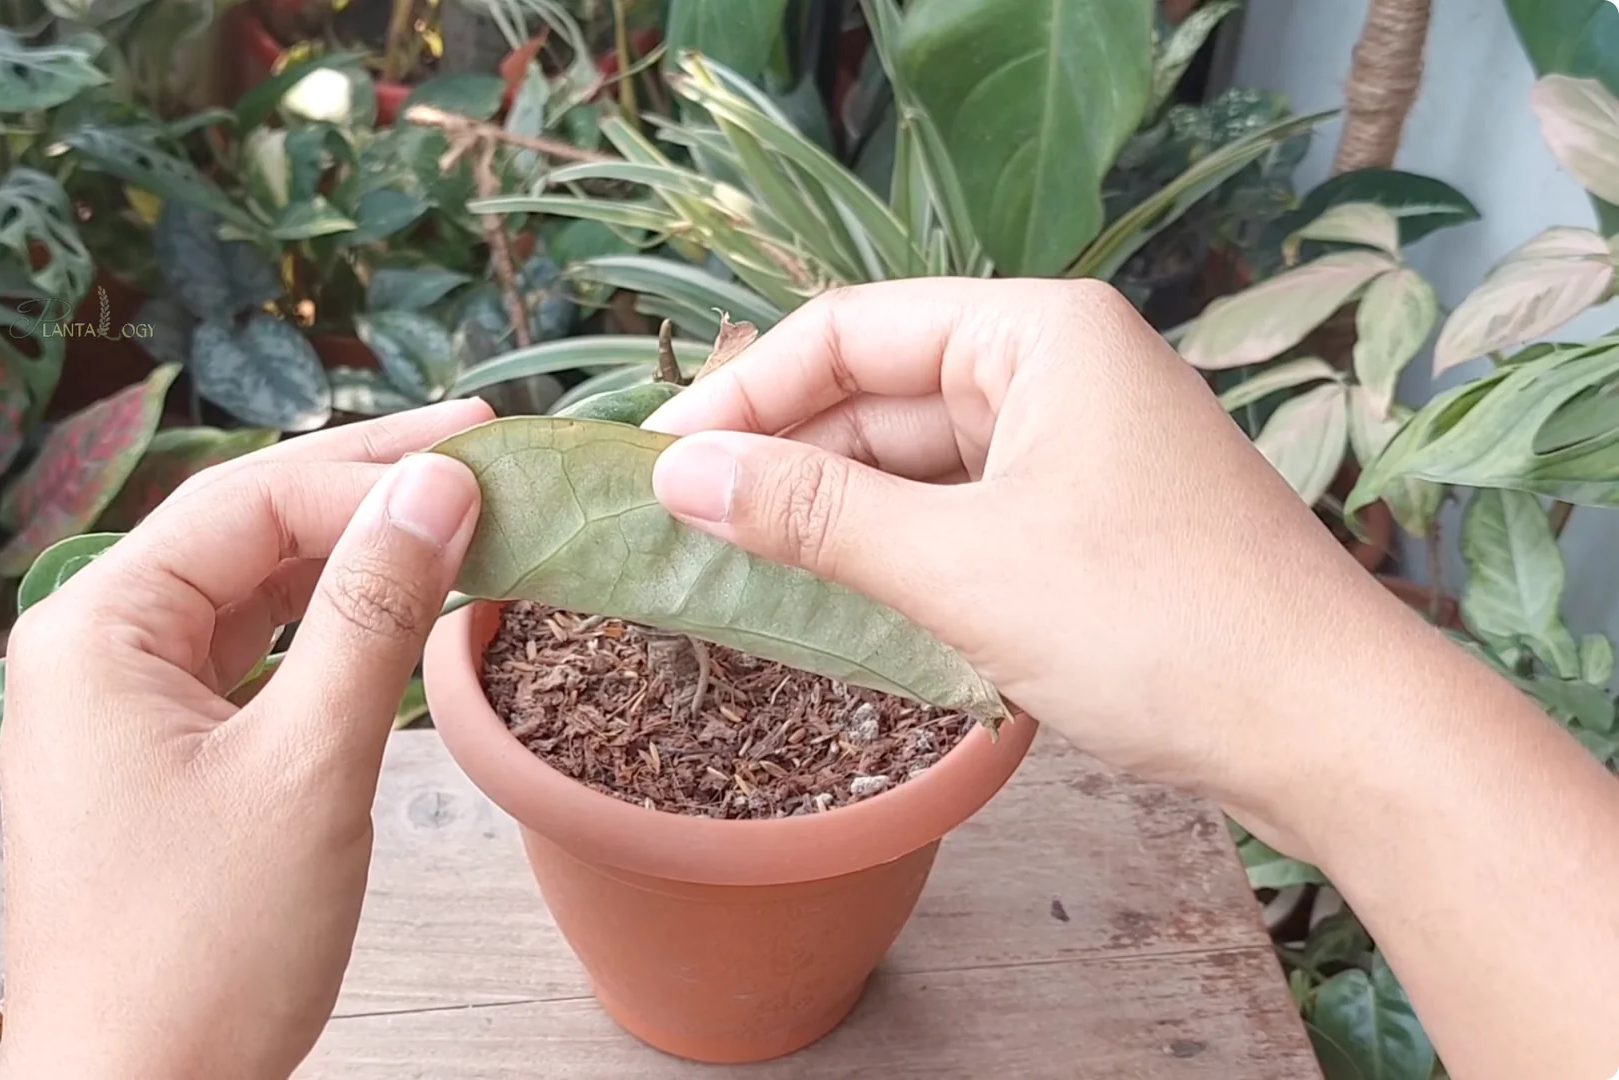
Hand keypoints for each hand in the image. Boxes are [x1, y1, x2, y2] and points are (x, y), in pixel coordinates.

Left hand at [0, 401, 489, 1079]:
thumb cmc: (206, 949)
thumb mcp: (308, 767)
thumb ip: (372, 613)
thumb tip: (438, 487)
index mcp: (97, 628)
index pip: (250, 503)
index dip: (373, 477)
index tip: (486, 467)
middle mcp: (94, 645)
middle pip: (244, 527)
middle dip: (363, 485)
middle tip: (480, 438)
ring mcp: (121, 701)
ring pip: (251, 587)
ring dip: (352, 550)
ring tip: (456, 505)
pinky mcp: (159, 753)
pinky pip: (247, 654)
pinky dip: (326, 624)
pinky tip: (394, 596)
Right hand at [645, 278, 1402, 839]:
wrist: (1332, 729)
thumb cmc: (1159, 623)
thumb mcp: (961, 565)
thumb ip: (813, 514)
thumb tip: (678, 477)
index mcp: (1036, 333)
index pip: (849, 331)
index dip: (743, 394)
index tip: (656, 464)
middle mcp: (1057, 370)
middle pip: (879, 393)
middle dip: (781, 457)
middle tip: (678, 527)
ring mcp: (1077, 449)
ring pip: (915, 463)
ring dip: (831, 513)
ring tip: (733, 568)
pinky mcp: (1088, 523)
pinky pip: (958, 516)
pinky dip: (892, 553)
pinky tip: (829, 600)